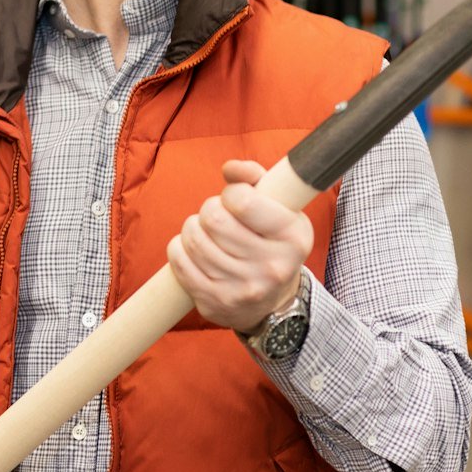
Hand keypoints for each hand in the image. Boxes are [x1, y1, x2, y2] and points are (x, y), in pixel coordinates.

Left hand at [166, 160, 309, 333]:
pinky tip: (193, 250)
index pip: (242, 201)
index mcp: (292, 237)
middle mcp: (271, 266)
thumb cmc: (271, 243)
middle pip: (214, 219)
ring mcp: (242, 288)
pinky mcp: (215, 302)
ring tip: (207, 233)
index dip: (231, 193)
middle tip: (218, 216)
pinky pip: (179, 261)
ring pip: (193, 238)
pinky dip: (179, 248)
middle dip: (210, 209)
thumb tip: (230, 168)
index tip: (235, 199)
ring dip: (194, 228)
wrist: (272, 304)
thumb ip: (256, 178)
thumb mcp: (279, 208)